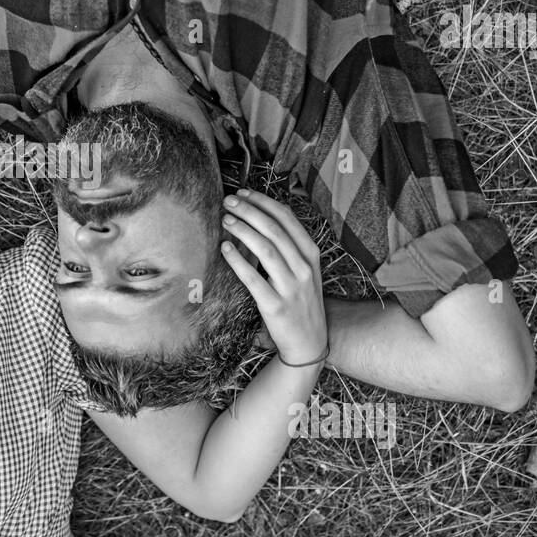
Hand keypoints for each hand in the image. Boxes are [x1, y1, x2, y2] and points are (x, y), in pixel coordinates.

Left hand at [220, 189, 326, 365]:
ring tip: (225, 220)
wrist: (309, 344)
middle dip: (249, 210)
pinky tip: (224, 248)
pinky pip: (254, 279)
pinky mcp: (276, 306)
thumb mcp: (304, 271)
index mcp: (311, 255)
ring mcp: (292, 288)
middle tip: (227, 201)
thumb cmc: (301, 302)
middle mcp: (304, 268)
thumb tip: (260, 218)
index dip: (263, 202)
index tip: (243, 192)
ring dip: (243, 230)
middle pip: (274, 229)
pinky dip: (238, 261)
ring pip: (266, 249)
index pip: (287, 218)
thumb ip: (288, 247)